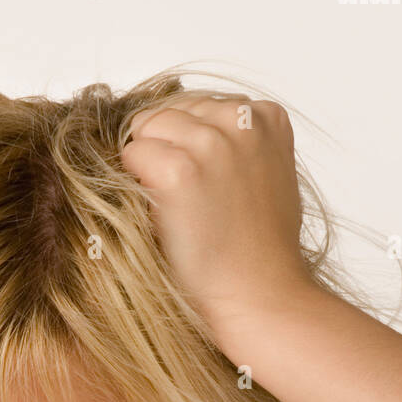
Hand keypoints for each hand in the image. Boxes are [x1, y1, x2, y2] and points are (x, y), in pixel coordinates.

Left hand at [120, 93, 314, 343]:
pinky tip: (165, 217)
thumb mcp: (269, 176)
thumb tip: (196, 126)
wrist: (259, 295)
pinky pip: (132, 156)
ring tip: (180, 209)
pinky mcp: (178, 171)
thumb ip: (242, 142)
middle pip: (171, 111)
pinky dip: (136, 184)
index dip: (193, 146)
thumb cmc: (261, 249)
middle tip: (190, 203)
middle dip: (168, 148)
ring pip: (148, 129)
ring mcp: (210, 144)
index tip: (211, 187)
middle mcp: (240, 121)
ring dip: (150, 165)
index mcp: (268, 116)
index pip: (202, 105)